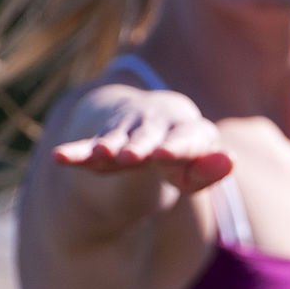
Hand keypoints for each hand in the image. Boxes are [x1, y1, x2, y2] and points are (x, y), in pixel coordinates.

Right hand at [53, 89, 232, 193]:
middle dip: (140, 144)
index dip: (176, 146)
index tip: (166, 155)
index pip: (186, 138)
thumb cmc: (183, 152)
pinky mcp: (104, 137)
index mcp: (188, 130)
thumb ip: (210, 169)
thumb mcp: (197, 166)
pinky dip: (76, 152)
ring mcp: (128, 129)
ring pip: (117, 136)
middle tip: (132, 156)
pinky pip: (88, 144)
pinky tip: (60, 158)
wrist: (154, 119)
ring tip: (100, 155)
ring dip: (108, 145)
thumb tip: (230, 161)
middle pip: (149, 135)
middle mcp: (157, 124)